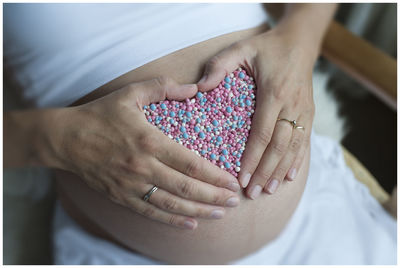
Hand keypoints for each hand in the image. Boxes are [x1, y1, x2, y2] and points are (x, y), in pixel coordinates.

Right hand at [49, 77, 240, 228]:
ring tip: (221, 213)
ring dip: (199, 210)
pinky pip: (151, 212)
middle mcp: (143, 167)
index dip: (214, 174)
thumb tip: (193, 88)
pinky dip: (173, 220)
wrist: (65, 139)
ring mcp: (131, 185)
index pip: (190, 162)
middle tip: (234, 200)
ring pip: (172, 204)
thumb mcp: (130, 94)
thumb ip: (163, 88)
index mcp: (148, 141)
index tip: (231, 180)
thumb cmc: (100, 115)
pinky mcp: (121, 197)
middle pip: (186, 187)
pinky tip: (191, 223)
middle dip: (214, 196)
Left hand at [197, 28, 315, 198]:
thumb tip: (199, 87)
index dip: (252, 158)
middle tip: (251, 192)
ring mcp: (304, 111)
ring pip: (293, 148)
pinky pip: (304, 141)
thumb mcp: (241, 49)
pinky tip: (288, 177)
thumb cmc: (267, 48)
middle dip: (265, 172)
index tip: (241, 177)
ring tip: (268, 190)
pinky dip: (297, 161)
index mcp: (274, 93)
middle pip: (279, 146)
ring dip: (280, 171)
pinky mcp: (309, 114)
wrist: (300, 42)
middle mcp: (292, 105)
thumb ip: (220, 65)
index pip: (262, 133)